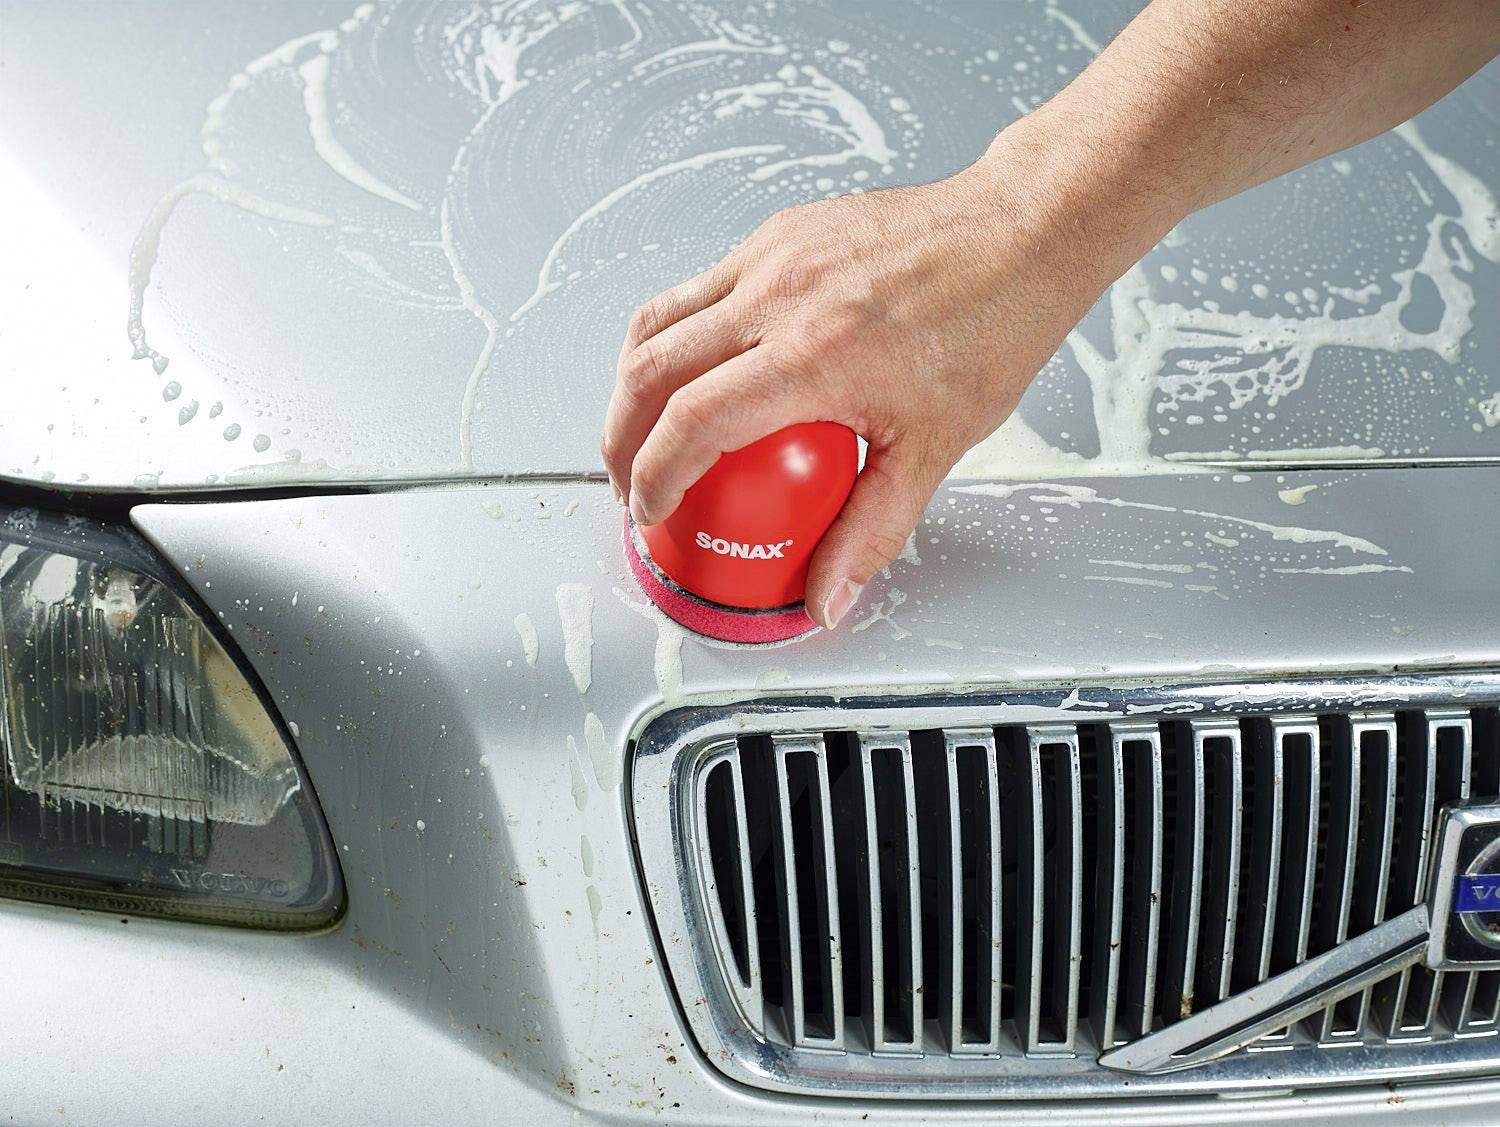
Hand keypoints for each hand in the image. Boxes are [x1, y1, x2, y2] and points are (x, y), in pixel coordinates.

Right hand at [601, 124, 1144, 628]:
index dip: (652, 478)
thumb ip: (871, 532)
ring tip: (642, 431)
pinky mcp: (777, 234)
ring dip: (633, 384)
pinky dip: (676, 338)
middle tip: (629, 483)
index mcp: (816, 355)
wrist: (1020, 233)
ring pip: (658, 321)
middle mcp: (780, 297)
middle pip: (650, 369)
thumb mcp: (935, 449)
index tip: (651, 512)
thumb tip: (827, 596)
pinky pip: (697, 289)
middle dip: (620, 438)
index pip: (692, 423)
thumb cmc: (992, 323)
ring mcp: (772, 257)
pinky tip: (699, 373)